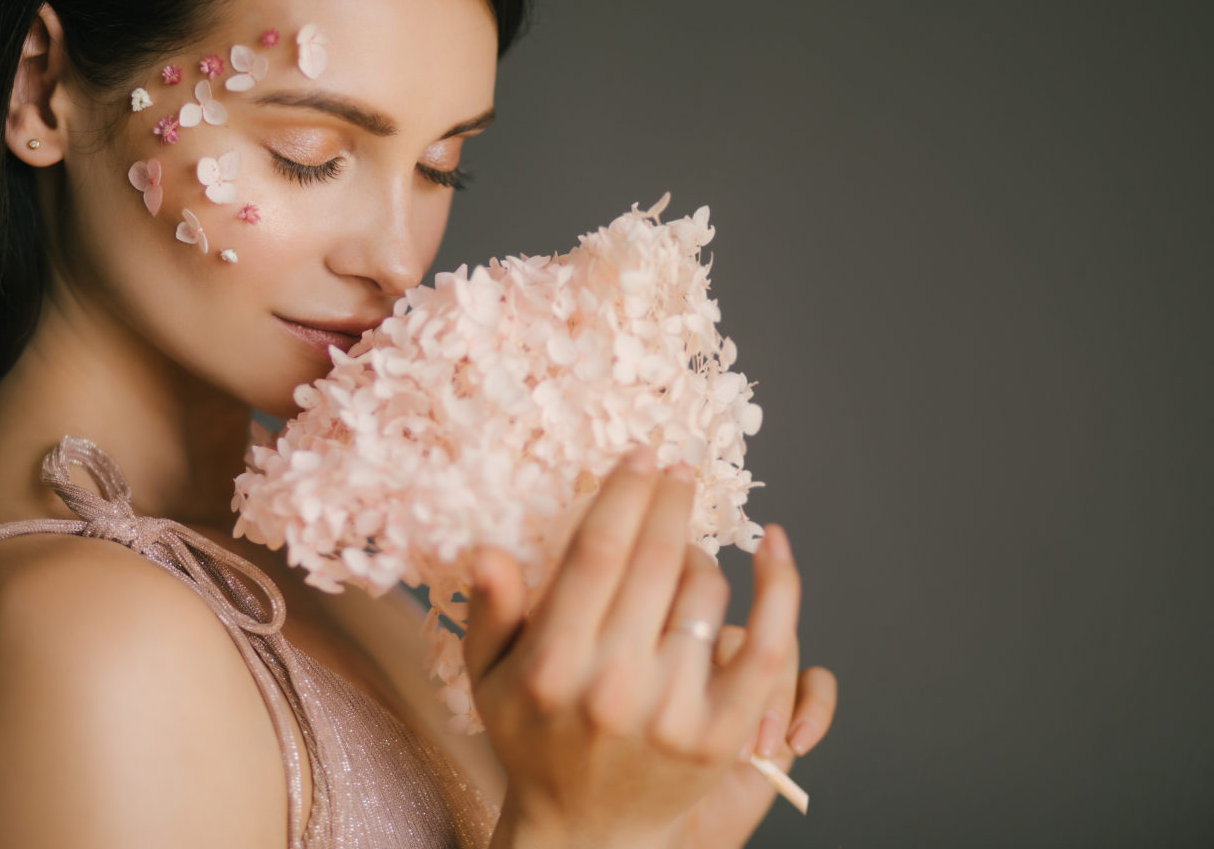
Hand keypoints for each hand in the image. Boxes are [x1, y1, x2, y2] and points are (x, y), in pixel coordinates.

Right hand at [465, 447, 803, 847]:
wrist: (589, 831)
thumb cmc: (535, 740)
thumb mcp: (490, 677)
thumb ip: (490, 610)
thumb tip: (487, 549)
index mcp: (554, 665)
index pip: (598, 552)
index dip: (624, 493)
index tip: (640, 456)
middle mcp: (614, 686)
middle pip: (656, 559)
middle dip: (669, 499)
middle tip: (676, 468)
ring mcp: (674, 711)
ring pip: (705, 590)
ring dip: (697, 551)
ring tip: (678, 548)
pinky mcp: (723, 733)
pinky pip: (766, 644)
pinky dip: (779, 588)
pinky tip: (773, 545)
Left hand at [674, 626, 837, 847]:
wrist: (680, 824)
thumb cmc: (653, 778)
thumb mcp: (650, 725)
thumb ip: (668, 683)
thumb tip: (693, 648)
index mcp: (677, 651)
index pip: (701, 619)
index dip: (711, 647)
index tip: (701, 678)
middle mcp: (719, 661)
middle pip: (746, 635)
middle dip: (744, 680)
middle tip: (733, 741)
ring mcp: (756, 681)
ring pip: (783, 652)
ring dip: (776, 700)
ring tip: (760, 750)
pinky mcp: (791, 707)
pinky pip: (818, 684)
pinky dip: (816, 708)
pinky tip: (798, 742)